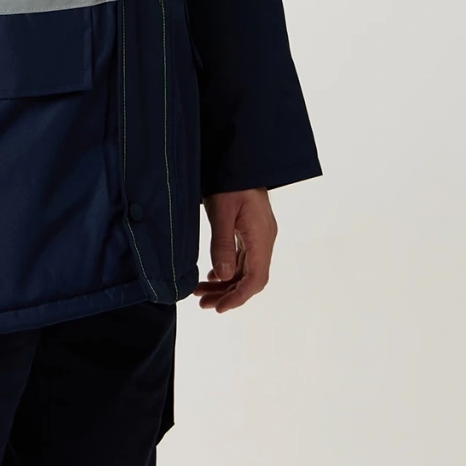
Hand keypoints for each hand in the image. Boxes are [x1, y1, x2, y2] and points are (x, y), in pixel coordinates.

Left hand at [193, 188, 276, 312]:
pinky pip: (243, 258)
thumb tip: (224, 276)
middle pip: (250, 278)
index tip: (219, 308)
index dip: (238, 297)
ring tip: (201, 293)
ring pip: (245, 269)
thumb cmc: (231, 181)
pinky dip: (229, 270)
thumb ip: (223, 244)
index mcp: (261, 237)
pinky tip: (213, 275)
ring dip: (226, 284)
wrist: (239, 157)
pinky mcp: (250, 229)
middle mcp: (264, 239)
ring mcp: (258, 235)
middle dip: (228, 294)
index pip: (255, 279)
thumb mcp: (222, 211)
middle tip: (203, 304)